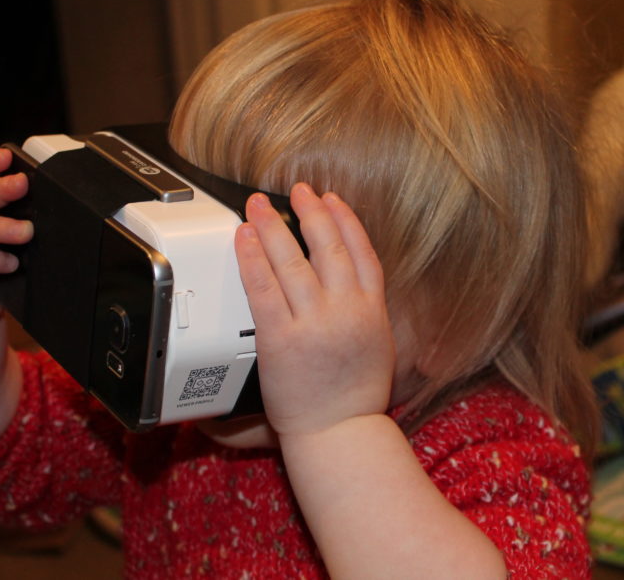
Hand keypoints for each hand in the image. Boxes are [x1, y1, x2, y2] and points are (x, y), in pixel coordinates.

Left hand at [234, 184, 395, 436]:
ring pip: (292, 260)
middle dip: (310, 211)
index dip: (346, 220)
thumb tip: (350, 280)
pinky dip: (252, 258)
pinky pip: (262, 287)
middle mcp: (346, 311)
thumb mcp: (379, 345)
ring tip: (259, 205)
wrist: (338, 433)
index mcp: (373, 311)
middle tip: (296, 190)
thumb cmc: (354, 398)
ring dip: (273, 225)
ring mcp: (313, 323)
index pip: (363, 252)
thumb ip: (366, 309)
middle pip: (328, 246)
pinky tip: (244, 238)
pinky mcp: (280, 339)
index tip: (332, 200)